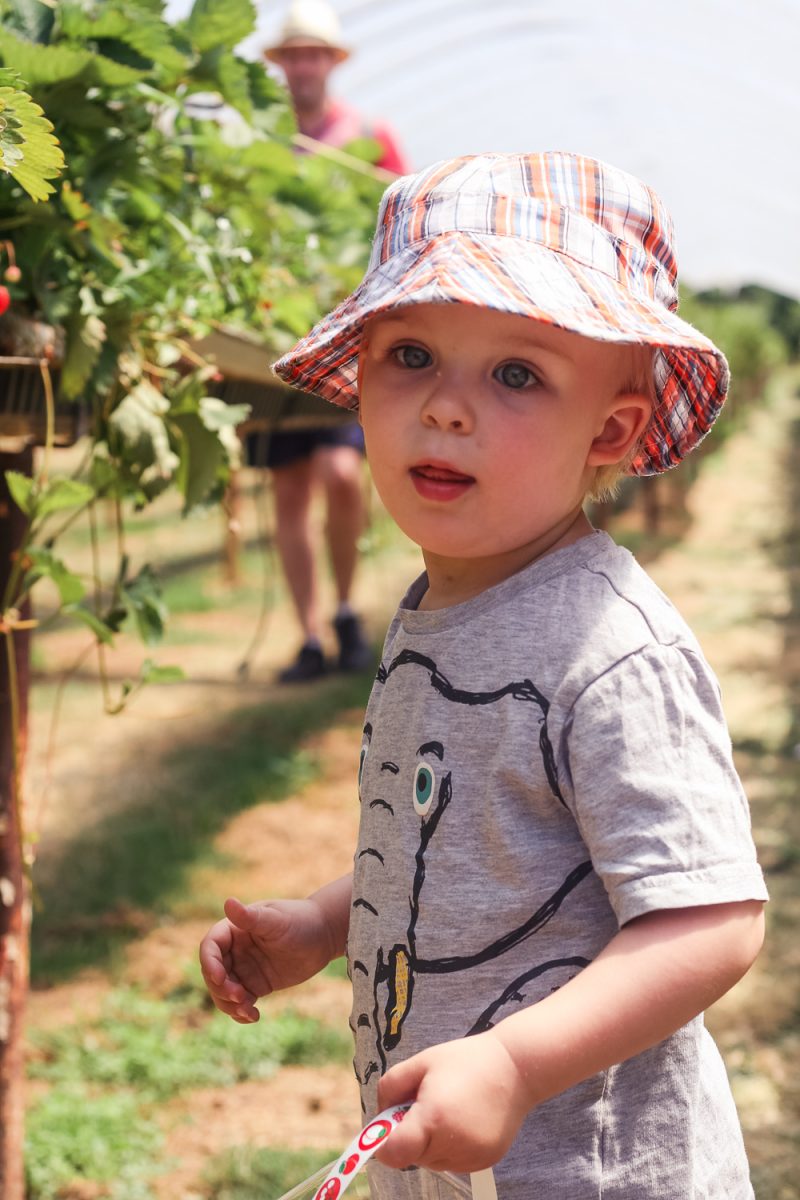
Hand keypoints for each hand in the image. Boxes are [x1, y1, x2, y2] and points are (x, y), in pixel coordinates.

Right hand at [199, 895, 335, 1022]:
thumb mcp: (276, 921)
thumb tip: (228, 902)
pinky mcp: (255, 985)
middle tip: (241, 997)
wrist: (324, 935)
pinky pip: (239, 1002)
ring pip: (223, 991)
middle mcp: (234, 949)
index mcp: (234, 929)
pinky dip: (241, 1012)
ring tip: (248, 1010)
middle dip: (221, 988)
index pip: (210, 946)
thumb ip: (251, 917)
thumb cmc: (300, 921)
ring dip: (229, 1004)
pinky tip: (254, 1016)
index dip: (209, 963)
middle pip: (213, 973)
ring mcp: (243, 969)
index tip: (220, 978)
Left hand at [374, 1032, 529, 1173]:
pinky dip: (451, 1146)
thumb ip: (391, 1087)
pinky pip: (454, 1162)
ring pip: (433, 1161)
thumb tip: (378, 1116)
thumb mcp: (422, 1061)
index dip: (383, 1143)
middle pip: (413, 1156)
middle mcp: (452, 1144)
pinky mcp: (485, 1162)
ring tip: (449, 1108)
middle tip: (425, 1103)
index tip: (387, 1127)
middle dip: (411, 1135)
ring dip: (431, 1142)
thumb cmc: (466, 1060)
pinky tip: (464, 1119)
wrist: (516, 1067)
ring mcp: (471, 1157)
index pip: (394, 1154)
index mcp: (433, 1117)